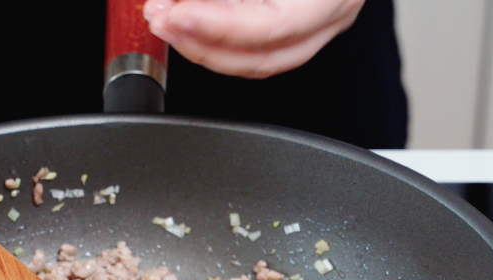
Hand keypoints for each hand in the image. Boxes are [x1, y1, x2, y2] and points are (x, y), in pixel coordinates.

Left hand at [143, 0, 364, 78]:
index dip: (218, 26)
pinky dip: (216, 33)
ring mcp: (319, 20)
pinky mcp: (297, 16)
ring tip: (164, 17)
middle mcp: (333, 10)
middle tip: (159, 17)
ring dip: (202, 43)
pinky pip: (254, 41)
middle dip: (200, 43)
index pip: (274, 25)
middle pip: (263, 56)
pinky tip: (186, 17)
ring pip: (256, 57)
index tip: (175, 14)